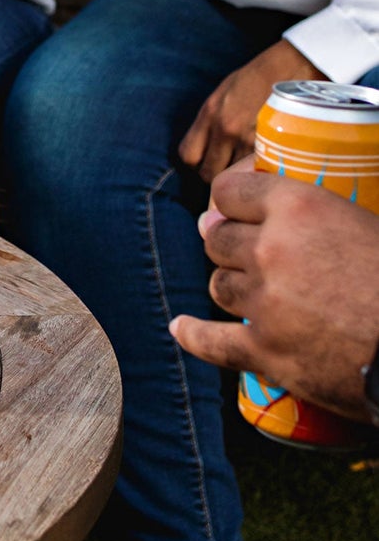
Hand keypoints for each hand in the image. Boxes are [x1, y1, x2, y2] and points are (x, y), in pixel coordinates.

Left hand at [170, 158, 378, 422]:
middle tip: (252, 256)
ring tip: (260, 295)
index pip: (227, 191)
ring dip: (234, 288)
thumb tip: (277, 207)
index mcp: (298, 207)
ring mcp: (263, 301)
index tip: (237, 212)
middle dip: (231, 246)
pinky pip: (211, 341)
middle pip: (217, 239)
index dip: (231, 202)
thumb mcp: (368, 223)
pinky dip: (195, 336)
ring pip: (218, 285)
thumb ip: (319, 211)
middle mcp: (270, 248)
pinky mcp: (265, 350)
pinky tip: (181, 328)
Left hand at [178, 41, 320, 182]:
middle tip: (231, 173)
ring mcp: (250, 140)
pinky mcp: (275, 146)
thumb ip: (212, 121)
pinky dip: (264, 175)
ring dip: (243, 179)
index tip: (207, 162)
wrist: (292, 68)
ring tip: (252, 172)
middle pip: (209, 173)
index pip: (188, 155)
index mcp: (210, 114)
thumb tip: (207, 147)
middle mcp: (225, 129)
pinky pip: (261, 173)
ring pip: (236, 178)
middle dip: (218, 177)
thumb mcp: (223, 94)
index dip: (196, 163)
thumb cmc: (258, 79)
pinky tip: (269, 170)